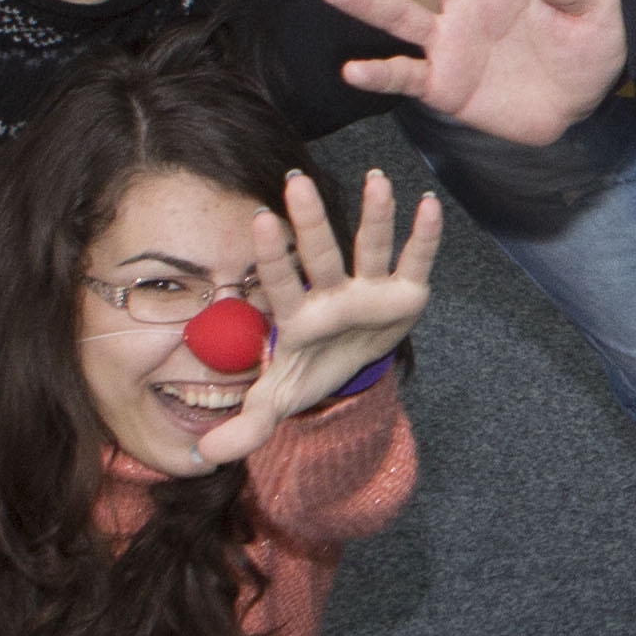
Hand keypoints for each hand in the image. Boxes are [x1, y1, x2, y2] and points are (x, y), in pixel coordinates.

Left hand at [188, 169, 438, 468]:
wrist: (348, 366)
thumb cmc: (308, 369)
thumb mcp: (278, 399)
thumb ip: (245, 425)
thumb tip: (204, 456)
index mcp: (299, 315)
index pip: (280, 281)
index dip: (271, 255)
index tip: (259, 220)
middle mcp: (332, 294)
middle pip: (321, 255)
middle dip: (311, 222)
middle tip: (297, 183)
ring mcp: (369, 289)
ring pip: (369, 247)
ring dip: (375, 215)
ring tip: (377, 179)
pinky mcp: (404, 293)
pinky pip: (415, 261)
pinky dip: (424, 235)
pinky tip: (431, 205)